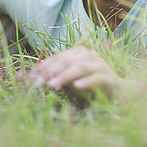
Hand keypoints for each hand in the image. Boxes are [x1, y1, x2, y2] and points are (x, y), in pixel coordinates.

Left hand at [27, 47, 141, 103]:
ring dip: (65, 76)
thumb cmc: (89, 87)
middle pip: (67, 61)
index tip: (31, 77)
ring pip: (80, 68)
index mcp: (79, 53)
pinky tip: (76, 87)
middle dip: (51, 71)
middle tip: (39, 83)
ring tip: (52, 86)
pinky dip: (86, 82)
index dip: (44, 66)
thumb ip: (52, 78)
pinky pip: (96, 78)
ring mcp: (100, 65)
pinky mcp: (110, 78)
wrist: (118, 94)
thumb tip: (28, 78)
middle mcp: (90, 55)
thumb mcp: (68, 82)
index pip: (58, 57)